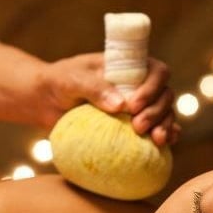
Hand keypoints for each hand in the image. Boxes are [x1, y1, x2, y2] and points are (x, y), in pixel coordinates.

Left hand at [41, 53, 178, 145]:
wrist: (45, 102)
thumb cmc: (58, 83)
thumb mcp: (71, 79)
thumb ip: (93, 88)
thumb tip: (120, 105)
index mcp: (129, 68)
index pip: (156, 71)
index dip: (152, 88)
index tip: (132, 105)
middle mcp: (138, 86)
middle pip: (164, 95)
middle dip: (157, 111)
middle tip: (137, 126)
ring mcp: (138, 108)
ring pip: (165, 113)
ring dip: (165, 126)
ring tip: (155, 140)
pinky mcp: (132, 128)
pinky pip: (156, 130)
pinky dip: (167, 136)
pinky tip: (165, 145)